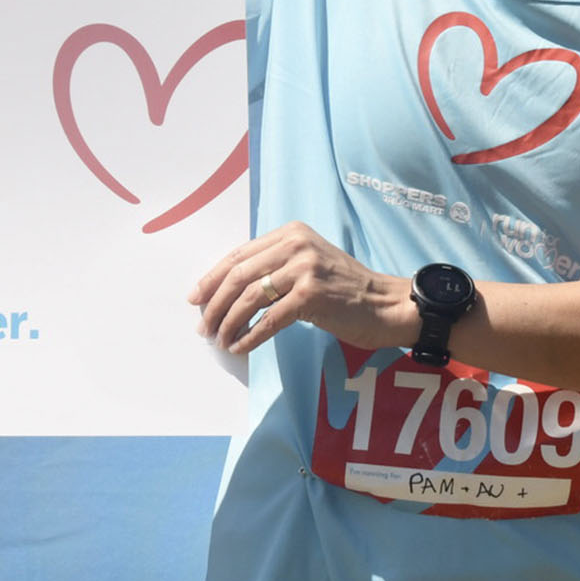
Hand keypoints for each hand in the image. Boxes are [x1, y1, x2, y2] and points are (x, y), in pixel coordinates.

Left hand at [189, 221, 416, 354]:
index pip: (238, 255)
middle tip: (204, 327)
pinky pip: (269, 319)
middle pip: (238, 275)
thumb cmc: (344, 289)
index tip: (196, 299)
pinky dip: (250, 336)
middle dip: (214, 305)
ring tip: (220, 341)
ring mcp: (304, 268)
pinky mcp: (311, 295)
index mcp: (290, 233)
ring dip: (228, 323)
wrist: (384, 304)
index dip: (212, 278)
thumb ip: (273, 266)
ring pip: (249, 298)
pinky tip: (241, 347)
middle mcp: (295, 245)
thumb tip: (227, 291)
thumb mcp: (307, 263)